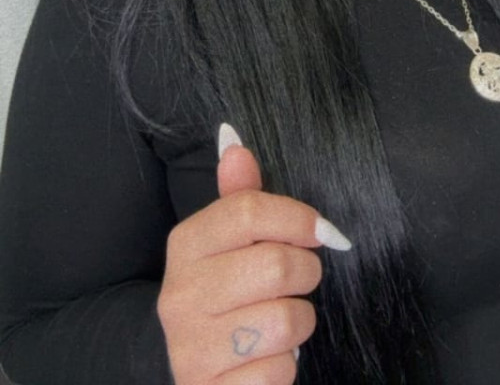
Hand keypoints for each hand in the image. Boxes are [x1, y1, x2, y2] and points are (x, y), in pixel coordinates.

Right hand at [157, 125, 351, 382]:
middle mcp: (182, 294)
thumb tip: (235, 142)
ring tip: (277, 322)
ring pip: (287, 320)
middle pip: (277, 264)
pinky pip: (279, 371)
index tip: (320, 231)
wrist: (174, 370)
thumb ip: (235, 197)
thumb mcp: (220, 245)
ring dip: (298, 323)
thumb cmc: (215, 296)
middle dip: (306, 272)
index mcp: (186, 245)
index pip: (248, 210)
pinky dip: (284, 367)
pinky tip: (262, 359)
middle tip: (299, 279)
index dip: (297, 217)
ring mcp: (193, 348)